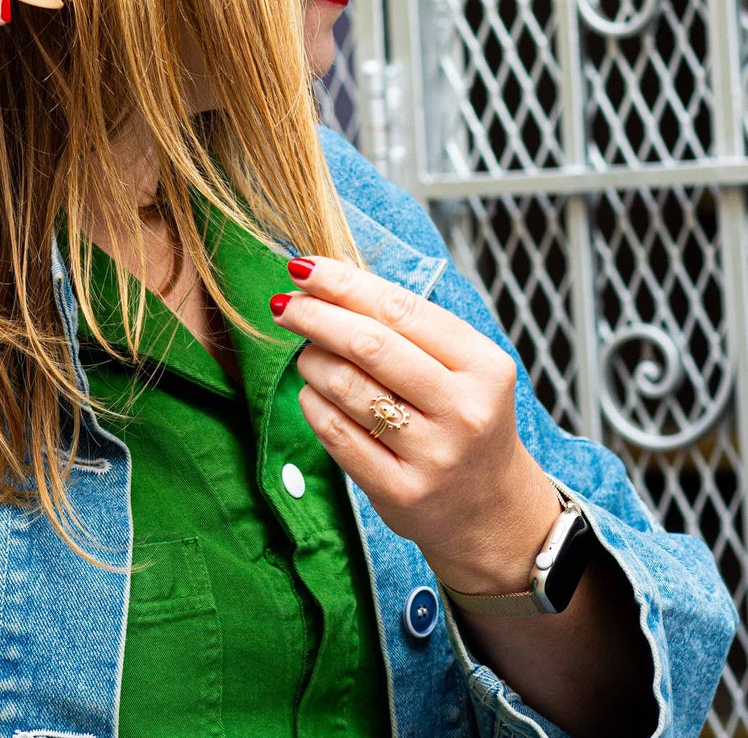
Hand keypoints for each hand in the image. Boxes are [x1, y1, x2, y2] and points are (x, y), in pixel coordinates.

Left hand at [270, 257, 562, 593]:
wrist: (491, 510)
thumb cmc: (461, 417)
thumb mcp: (458, 366)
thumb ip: (403, 321)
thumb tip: (330, 270)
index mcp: (484, 367)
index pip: (401, 309)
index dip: (343, 283)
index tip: (303, 267)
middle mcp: (464, 411)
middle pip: (368, 345)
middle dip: (314, 315)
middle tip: (284, 305)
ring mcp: (434, 455)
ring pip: (344, 386)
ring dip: (310, 360)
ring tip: (307, 355)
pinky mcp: (400, 491)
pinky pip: (333, 431)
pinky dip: (311, 401)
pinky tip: (313, 393)